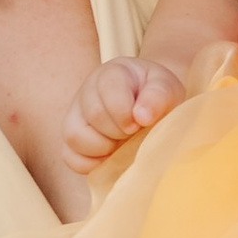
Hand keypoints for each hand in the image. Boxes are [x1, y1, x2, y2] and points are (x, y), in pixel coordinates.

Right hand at [62, 53, 186, 171]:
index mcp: (112, 73)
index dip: (125, 111)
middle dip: (120, 131)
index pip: (108, 88)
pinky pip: (70, 157)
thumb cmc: (156, 95)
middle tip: (134, 133)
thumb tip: (142, 116)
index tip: (141, 122)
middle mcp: (87, 91)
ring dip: (103, 148)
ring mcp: (75, 116)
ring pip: (74, 136)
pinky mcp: (71, 140)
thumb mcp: (167, 88)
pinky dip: (91, 164)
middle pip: (94, 114)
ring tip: (120, 145)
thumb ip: (159, 96)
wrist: (148, 106)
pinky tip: (110, 157)